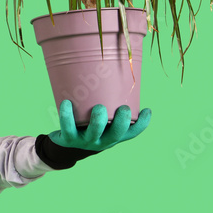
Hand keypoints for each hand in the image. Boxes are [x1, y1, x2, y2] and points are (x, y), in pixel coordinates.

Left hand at [34, 99, 151, 169]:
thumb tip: (114, 69)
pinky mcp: (68, 138)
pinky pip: (67, 128)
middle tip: (123, 108)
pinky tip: (66, 102)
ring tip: (99, 107)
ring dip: (98, 121)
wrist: (66, 143)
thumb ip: (109, 99)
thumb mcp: (101, 116)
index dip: (142, 124)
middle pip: (116, 135)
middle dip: (121, 122)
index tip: (146, 109)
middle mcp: (102, 140)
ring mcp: (85, 141)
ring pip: (94, 133)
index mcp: (113, 135)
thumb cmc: (88, 123)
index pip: (131, 133)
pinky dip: (66, 115)